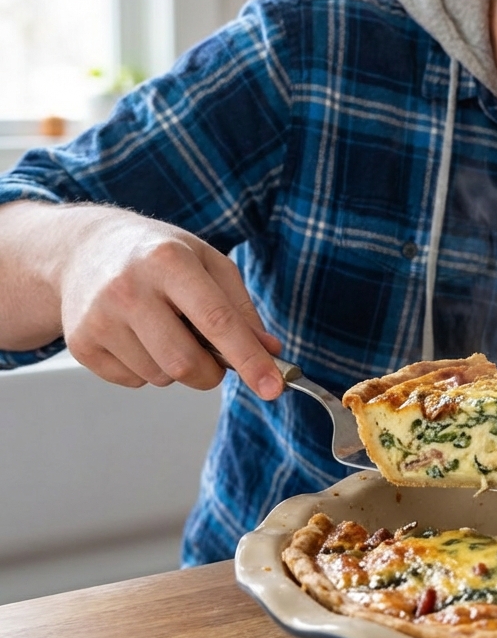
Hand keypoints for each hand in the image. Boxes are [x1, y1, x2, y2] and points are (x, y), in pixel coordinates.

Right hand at [50, 205, 283, 398]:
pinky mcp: (81, 344)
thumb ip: (240, 307)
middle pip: (186, 362)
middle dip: (212, 372)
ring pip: (160, 376)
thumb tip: (269, 350)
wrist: (88, 250)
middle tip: (214, 357)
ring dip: (177, 366)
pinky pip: (134, 381)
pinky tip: (139, 336)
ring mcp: (99, 318)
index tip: (273, 387)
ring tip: (167, 329)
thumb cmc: (159, 256)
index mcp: (169, 261)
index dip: (249, 358)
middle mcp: (129, 288)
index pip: (217, 321)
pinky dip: (149, 368)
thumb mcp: (208, 263)